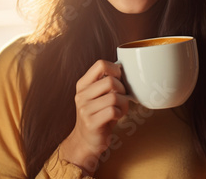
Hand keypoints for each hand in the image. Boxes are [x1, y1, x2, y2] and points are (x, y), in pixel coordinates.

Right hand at [60, 60, 128, 174]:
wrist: (86, 140)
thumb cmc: (98, 114)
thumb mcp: (98, 95)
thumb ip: (106, 82)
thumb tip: (123, 68)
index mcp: (83, 84)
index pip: (100, 64)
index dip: (115, 69)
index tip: (119, 79)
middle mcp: (81, 95)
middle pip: (110, 81)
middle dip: (122, 89)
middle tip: (122, 98)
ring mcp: (84, 109)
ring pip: (114, 97)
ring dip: (123, 104)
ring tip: (120, 109)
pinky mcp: (91, 122)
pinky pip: (113, 111)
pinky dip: (120, 114)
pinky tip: (116, 117)